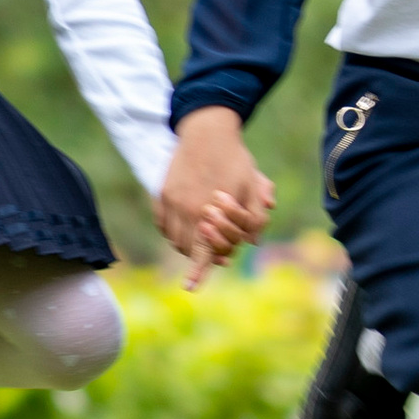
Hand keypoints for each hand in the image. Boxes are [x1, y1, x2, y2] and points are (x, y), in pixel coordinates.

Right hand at [157, 106, 275, 281]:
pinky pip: (163, 224)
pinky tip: (186, 225)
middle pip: (190, 248)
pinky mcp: (162, 193)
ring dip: (188, 244)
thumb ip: (256, 217)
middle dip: (202, 254)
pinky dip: (172, 231)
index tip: (189, 288)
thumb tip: (253, 241)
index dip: (198, 272)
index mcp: (209, 211)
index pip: (202, 250)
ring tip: (203, 236)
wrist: (207, 130)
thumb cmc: (235, 159)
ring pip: (175, 238)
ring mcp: (171, 201)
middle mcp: (186, 209)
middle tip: (217, 251)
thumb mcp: (253, 186)